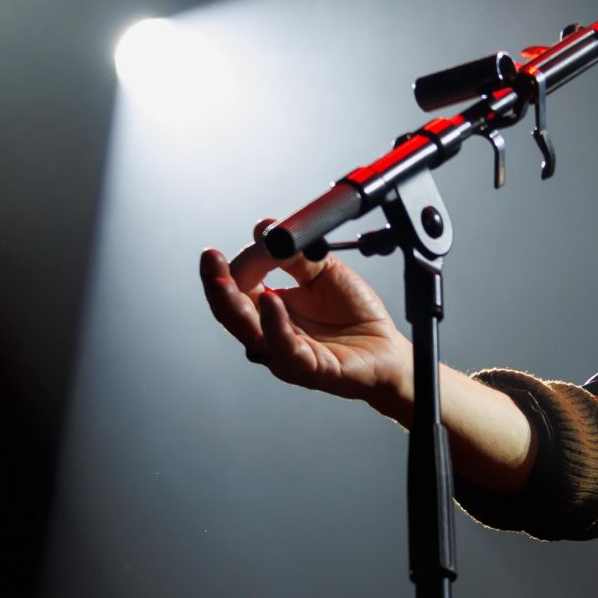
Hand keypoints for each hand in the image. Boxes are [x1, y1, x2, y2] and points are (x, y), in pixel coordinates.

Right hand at [200, 223, 415, 413]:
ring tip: (227, 281)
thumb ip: (295, 252)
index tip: (226, 248)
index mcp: (270, 310)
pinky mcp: (310, 369)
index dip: (228, 269)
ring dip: (235, 307)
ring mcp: (287, 354)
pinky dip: (276, 326)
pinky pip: (286, 349)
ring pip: (251, 334)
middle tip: (210, 260)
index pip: (236, 289)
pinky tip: (272, 302)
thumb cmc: (354, 314)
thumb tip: (264, 228)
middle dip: (216, 286)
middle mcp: (271, 334)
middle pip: (231, 314)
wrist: (387, 347)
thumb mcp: (324, 271)